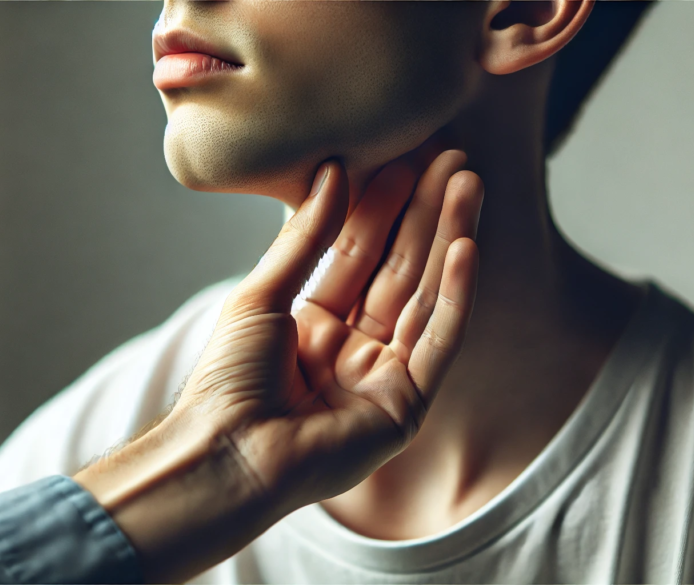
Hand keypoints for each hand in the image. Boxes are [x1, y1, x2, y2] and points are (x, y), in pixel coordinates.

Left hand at [75, 149, 482, 581]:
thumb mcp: (263, 293)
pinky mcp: (407, 407)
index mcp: (318, 324)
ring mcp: (384, 377)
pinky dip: (455, 296)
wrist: (225, 453)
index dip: (384, 206)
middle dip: (427, 214)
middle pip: (401, 269)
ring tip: (468, 186)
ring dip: (449, 240)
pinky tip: (467, 247)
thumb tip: (333, 171)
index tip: (408, 156)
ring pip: (426, 297)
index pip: (362, 254)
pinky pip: (439, 343)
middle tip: (454, 159)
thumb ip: (305, 237)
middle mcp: (356, 348)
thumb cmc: (228, 381)